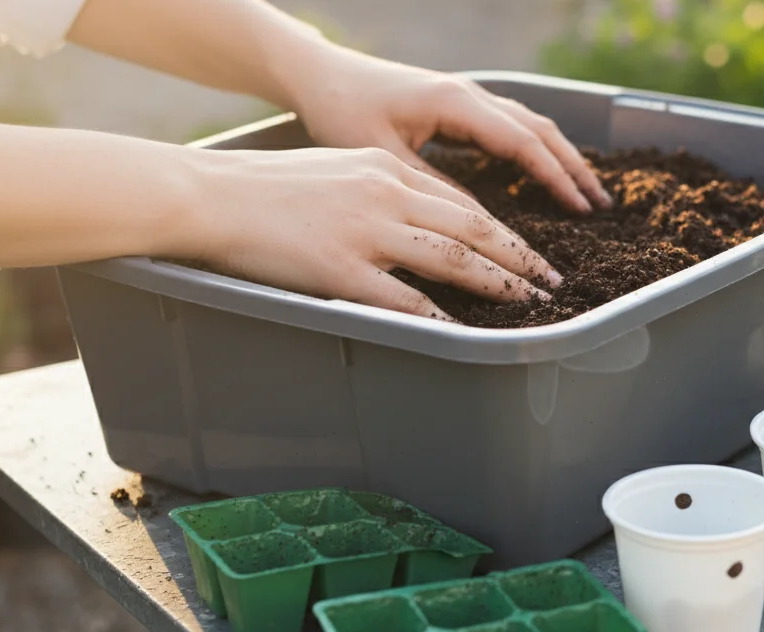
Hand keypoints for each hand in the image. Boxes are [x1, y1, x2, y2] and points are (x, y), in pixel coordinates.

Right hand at [191, 145, 561, 319]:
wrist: (208, 194)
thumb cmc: (264, 188)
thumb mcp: (335, 172)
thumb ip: (379, 194)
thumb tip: (413, 226)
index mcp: (385, 168)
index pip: (461, 202)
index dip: (503, 231)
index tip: (527, 252)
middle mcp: (385, 193)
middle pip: (475, 228)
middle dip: (522, 257)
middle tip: (554, 280)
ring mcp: (366, 231)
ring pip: (454, 259)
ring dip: (501, 284)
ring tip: (531, 304)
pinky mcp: (341, 267)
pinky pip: (406, 299)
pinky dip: (443, 317)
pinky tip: (467, 331)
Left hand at [279, 47, 612, 214]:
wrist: (319, 75)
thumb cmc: (342, 112)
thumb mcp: (387, 158)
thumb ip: (436, 188)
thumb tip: (481, 223)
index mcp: (456, 103)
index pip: (523, 142)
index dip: (555, 177)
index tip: (581, 210)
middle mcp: (469, 95)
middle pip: (538, 130)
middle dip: (573, 168)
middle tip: (601, 206)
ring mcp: (466, 97)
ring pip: (529, 125)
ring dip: (560, 158)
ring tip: (585, 192)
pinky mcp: (457, 105)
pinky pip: (510, 126)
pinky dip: (536, 150)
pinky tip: (543, 172)